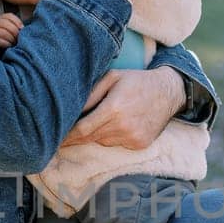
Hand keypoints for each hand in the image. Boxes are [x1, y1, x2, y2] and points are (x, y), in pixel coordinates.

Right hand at [0, 13, 23, 49]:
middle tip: (18, 37)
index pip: (8, 16)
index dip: (17, 21)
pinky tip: (9, 45)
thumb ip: (14, 28)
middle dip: (14, 30)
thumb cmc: (3, 41)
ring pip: (0, 31)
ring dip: (10, 37)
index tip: (22, 28)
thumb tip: (22, 28)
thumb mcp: (8, 32)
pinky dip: (5, 43)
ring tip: (14, 42)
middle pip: (4, 22)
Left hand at [60, 67, 183, 150]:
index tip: (54, 140)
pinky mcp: (140, 145)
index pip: (83, 129)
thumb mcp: (111, 78)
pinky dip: (112, 136)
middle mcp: (123, 126)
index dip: (67, 136)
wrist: (169, 91)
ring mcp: (133, 138)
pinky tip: (119, 123)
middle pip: (90, 138)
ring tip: (103, 118)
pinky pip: (116, 144)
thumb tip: (70, 110)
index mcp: (114, 108)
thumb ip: (90, 94)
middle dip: (76, 138)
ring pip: (102, 142)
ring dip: (96, 134)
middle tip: (62, 137)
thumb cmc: (136, 81)